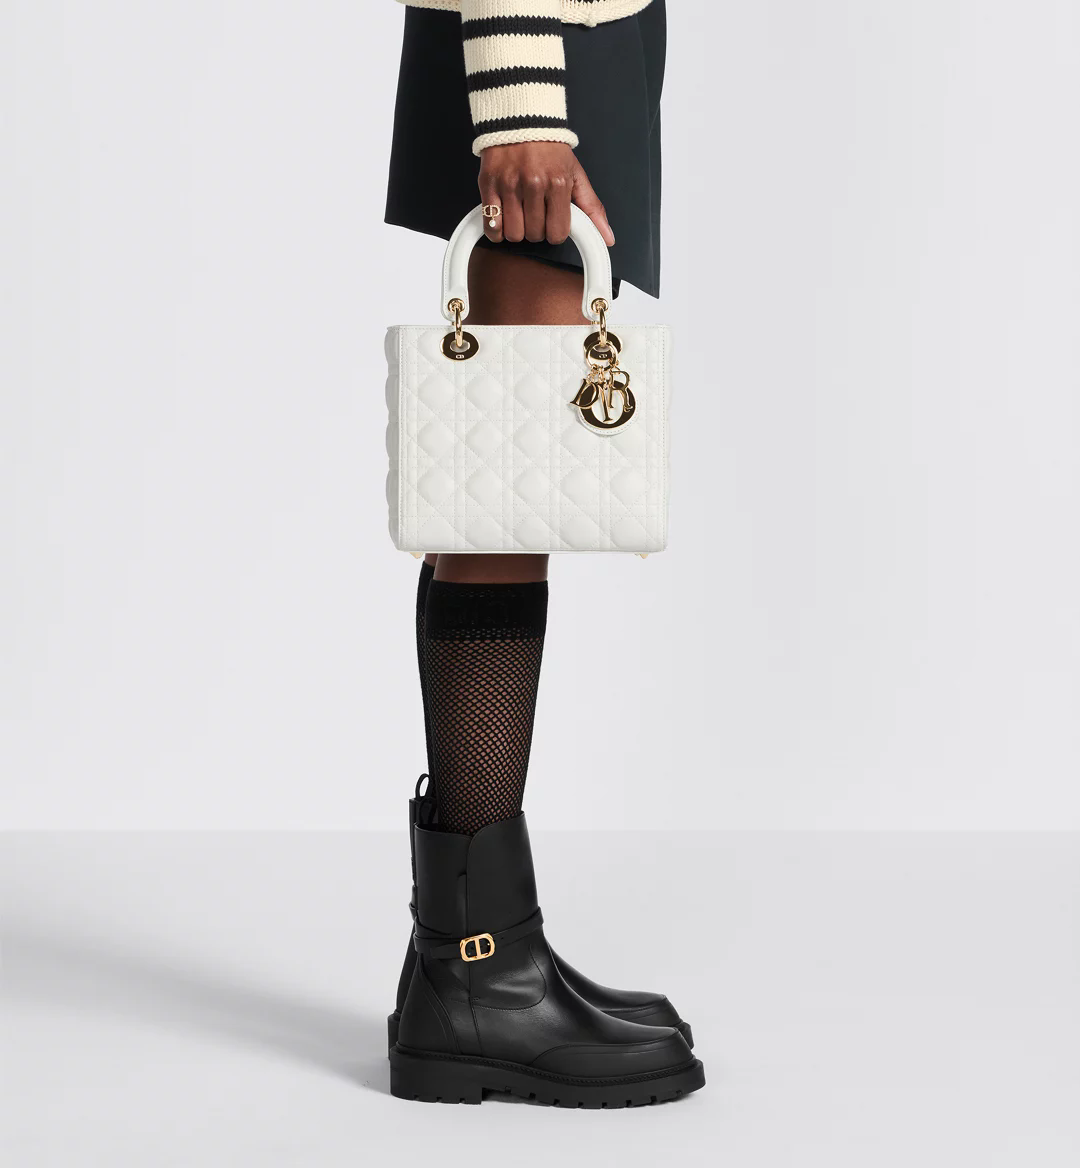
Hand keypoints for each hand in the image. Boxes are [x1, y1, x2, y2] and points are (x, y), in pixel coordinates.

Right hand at [479, 142, 614, 247]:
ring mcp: (509, 185)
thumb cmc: (549, 148)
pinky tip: (503, 219)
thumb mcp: (575, 174)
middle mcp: (533, 184)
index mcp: (557, 183)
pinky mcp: (488, 185)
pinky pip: (491, 225)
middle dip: (537, 230)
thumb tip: (607, 238)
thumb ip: (592, 208)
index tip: (553, 222)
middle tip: (536, 214)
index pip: (557, 233)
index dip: (555, 232)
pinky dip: (497, 230)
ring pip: (514, 234)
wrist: (521, 119)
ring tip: (520, 215)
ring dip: (518, 231)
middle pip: (535, 235)